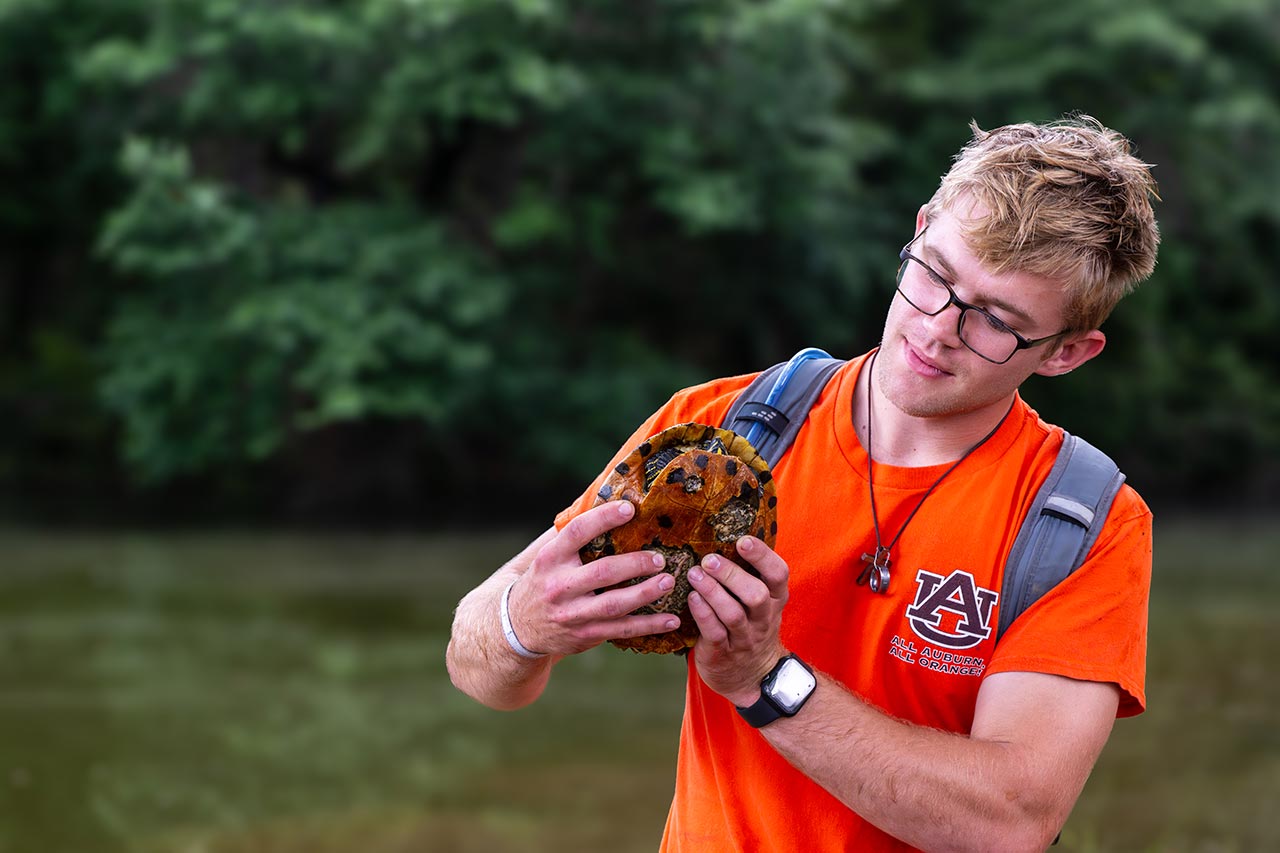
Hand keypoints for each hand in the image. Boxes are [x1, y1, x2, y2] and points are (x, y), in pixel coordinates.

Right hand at [507, 500, 679, 655]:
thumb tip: (604, 497)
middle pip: (602, 572)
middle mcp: (559, 586)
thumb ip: (572, 534)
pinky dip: (648, 626)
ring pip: (613, 605)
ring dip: (645, 593)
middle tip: (659, 557)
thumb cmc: (543, 580)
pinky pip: (621, 630)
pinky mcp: (585, 634)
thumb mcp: (547, 555)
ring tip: (668, 581)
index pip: (577, 532)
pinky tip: (670, 620)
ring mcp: (572, 614)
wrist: (519, 626)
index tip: (630, 508)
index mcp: (550, 558)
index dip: (603, 518)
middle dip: (635, 564)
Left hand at [688, 536, 789, 705]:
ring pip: (732, 613)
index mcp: (775, 599)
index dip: (762, 556)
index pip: (778, 574)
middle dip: (731, 575)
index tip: (742, 540)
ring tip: (694, 575)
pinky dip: (702, 613)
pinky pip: (714, 632)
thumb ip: (750, 575)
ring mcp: (744, 638)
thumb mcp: (761, 603)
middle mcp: (763, 618)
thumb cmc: (751, 626)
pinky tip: (691, 598)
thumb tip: (725, 533)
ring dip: (712, 592)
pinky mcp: (723, 652)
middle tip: (708, 559)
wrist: (753, 676)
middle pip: (756, 594)